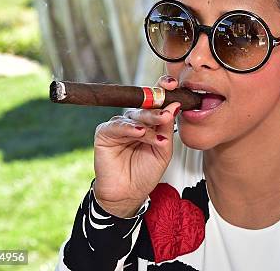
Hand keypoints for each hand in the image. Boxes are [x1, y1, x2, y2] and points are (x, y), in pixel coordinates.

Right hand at [92, 75, 180, 216]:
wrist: (129, 193)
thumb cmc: (146, 172)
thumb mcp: (163, 149)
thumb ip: (167, 127)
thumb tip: (174, 105)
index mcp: (150, 122)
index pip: (156, 101)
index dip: (163, 90)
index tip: (172, 84)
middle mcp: (135, 120)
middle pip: (146, 107)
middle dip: (157, 111)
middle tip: (167, 116)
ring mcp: (120, 125)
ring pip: (134, 116)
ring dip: (147, 123)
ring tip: (157, 136)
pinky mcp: (104, 133)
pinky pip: (117, 126)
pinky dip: (129, 128)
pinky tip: (139, 132)